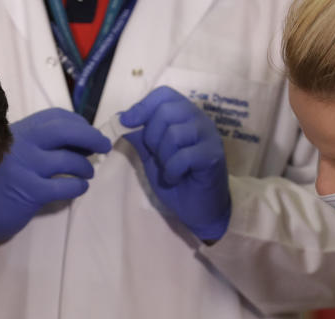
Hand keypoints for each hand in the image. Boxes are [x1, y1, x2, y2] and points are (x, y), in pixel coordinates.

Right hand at [0, 108, 111, 245]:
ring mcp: (27, 167)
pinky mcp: (31, 192)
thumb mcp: (9, 154)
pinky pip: (66, 186)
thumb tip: (74, 142)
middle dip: (91, 136)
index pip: (56, 117)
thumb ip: (33, 144)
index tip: (89, 132)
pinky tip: (79, 187)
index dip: (79, 123)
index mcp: (18, 131)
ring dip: (86, 166)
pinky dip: (78, 186)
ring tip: (87, 172)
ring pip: (71, 160)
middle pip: (66, 131)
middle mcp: (23, 144)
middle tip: (102, 146)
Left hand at [120, 86, 230, 240]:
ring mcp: (209, 136)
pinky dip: (172, 170)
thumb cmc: (177, 179)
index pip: (163, 94)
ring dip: (163, 156)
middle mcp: (199, 119)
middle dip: (151, 136)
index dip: (142, 106)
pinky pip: (183, 156)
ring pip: (174, 133)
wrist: (199, 208)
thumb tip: (121, 118)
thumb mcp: (151, 155)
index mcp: (184, 115)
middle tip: (156, 156)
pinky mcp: (213, 155)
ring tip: (169, 169)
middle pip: (166, 110)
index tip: (127, 122)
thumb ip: (140, 136)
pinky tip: (175, 178)